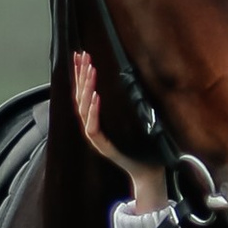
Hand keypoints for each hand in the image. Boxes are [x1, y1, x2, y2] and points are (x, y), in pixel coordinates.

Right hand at [72, 50, 168, 215]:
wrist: (147, 172)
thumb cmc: (141, 147)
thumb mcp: (133, 120)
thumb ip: (127, 104)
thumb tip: (133, 79)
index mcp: (96, 120)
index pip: (84, 93)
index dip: (81, 74)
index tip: (80, 55)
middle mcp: (92, 127)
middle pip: (80, 97)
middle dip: (81, 75)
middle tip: (82, 55)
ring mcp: (96, 138)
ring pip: (83, 110)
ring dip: (86, 88)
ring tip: (90, 70)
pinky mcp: (102, 147)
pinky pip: (93, 127)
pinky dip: (93, 111)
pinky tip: (95, 95)